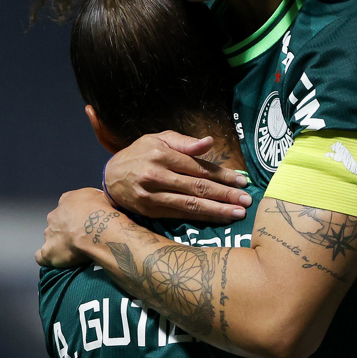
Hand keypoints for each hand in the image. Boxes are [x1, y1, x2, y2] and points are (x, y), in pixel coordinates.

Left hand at [36, 188, 111, 267]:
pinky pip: (41, 256)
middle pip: (57, 223)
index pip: (67, 206)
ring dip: (59, 243)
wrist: (99, 230)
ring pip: (51, 238)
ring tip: (74, 251)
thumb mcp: (104, 196)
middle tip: (81, 238)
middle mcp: (55, 216)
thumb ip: (96, 199)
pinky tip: (54, 260)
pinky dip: (46, 258)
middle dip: (66, 230)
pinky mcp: (49, 251)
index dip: (75, 215)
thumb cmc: (103, 213)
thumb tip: (99, 202)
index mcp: (67, 200)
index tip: (84, 222)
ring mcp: (50, 234)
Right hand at [105, 132, 250, 222]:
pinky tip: (218, 218)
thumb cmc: (139, 154)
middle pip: (198, 186)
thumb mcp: (158, 139)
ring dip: (217, 210)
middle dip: (225, 194)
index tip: (242, 180)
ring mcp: (152, 195)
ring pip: (191, 204)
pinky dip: (201, 217)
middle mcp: (157, 175)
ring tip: (237, 213)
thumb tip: (209, 142)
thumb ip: (185, 142)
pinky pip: (180, 214)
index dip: (222, 174)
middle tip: (246, 200)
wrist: (109, 177)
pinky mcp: (150, 210)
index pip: (198, 167)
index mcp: (162, 154)